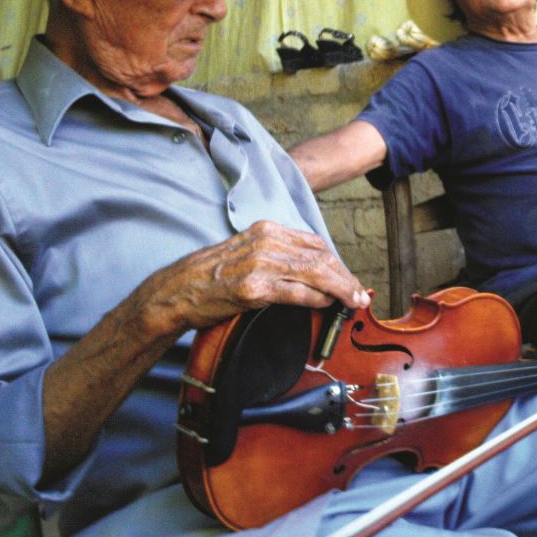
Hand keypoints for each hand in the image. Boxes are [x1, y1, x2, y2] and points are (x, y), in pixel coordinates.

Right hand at [129, 220, 370, 336]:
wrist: (177, 291)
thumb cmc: (213, 275)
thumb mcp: (248, 252)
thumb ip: (279, 255)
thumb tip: (314, 271)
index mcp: (267, 230)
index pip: (315, 244)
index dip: (338, 263)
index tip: (350, 279)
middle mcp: (266, 242)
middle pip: (321, 258)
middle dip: (345, 278)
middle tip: (360, 294)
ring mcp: (259, 264)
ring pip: (315, 273)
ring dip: (340, 289)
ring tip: (353, 302)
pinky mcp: (253, 288)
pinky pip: (296, 292)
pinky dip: (317, 299)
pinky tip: (327, 305)